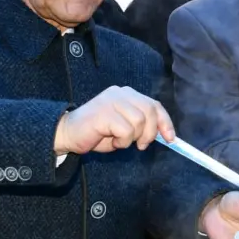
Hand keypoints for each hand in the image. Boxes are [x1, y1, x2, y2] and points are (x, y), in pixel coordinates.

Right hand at [54, 86, 173, 154]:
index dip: (166, 122)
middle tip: (140, 145)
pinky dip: (122, 142)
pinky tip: (111, 141)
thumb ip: (142, 125)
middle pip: (150, 112)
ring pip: (140, 122)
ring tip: (118, 141)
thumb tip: (166, 135)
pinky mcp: (104, 112)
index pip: (155, 104)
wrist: (68, 134)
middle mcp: (120, 93)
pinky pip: (126, 131)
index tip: (171, 138)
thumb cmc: (97, 133)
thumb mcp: (125, 128)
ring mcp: (112, 101)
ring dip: (132, 139)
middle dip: (150, 133)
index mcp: (127, 94)